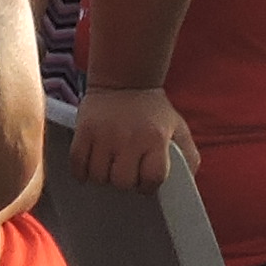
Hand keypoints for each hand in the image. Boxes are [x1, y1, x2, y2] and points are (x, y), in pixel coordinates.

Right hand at [71, 83, 194, 190]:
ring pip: (99, 176)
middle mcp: (130, 137)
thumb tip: (186, 183)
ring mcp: (104, 134)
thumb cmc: (153, 111)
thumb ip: (188, 157)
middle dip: (125, 181)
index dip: (149, 185)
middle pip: (122, 182)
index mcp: (156, 138)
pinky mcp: (84, 131)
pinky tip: (91, 165)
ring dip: (104, 176)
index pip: (152, 178)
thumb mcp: (179, 129)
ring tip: (110, 165)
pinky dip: (82, 171)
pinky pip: (77, 164)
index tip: (146, 181)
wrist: (124, 80)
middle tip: (126, 171)